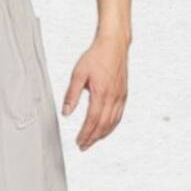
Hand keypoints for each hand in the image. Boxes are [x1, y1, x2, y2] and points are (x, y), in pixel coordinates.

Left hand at [62, 32, 128, 150]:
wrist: (114, 44)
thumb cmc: (96, 56)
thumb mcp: (78, 74)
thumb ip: (71, 94)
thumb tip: (66, 112)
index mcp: (101, 93)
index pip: (92, 120)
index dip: (85, 134)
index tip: (78, 142)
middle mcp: (113, 97)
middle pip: (103, 125)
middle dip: (92, 138)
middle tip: (83, 146)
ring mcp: (120, 96)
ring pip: (112, 122)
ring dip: (102, 135)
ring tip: (92, 141)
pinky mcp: (124, 94)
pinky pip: (119, 115)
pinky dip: (111, 126)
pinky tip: (105, 130)